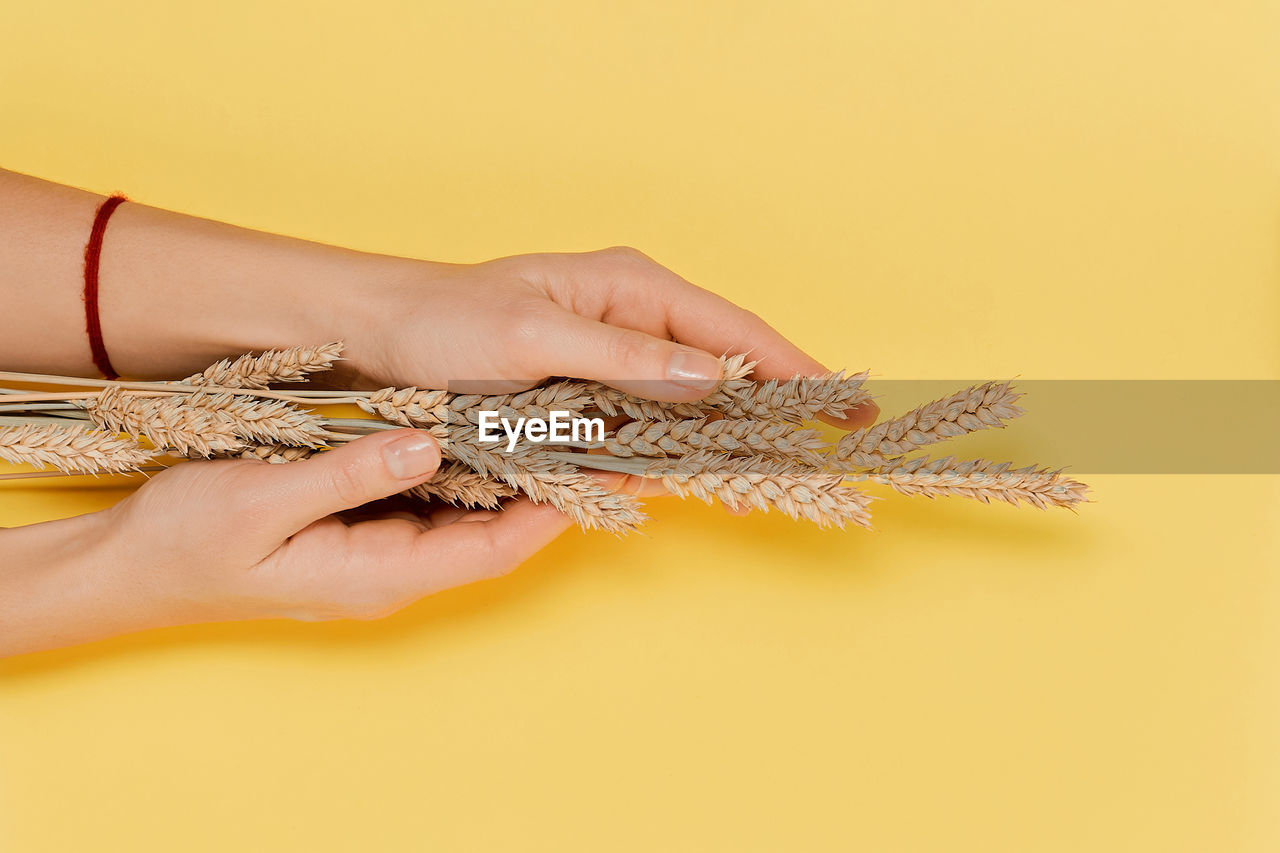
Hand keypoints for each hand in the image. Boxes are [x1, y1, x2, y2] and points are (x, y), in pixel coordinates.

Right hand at [0, 429, 571, 656]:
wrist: (130, 566)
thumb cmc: (187, 542)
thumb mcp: (262, 500)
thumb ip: (348, 474)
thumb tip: (426, 444)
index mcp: (379, 574)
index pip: (492, 548)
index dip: (550, 510)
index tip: (599, 467)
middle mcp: (392, 572)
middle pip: (494, 533)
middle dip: (549, 490)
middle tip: (600, 434)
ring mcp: (378, 554)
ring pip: (467, 516)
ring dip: (511, 476)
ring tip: (562, 424)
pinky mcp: (360, 532)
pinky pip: (430, 503)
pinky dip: (463, 469)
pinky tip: (482, 428)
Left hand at [322, 246, 878, 427]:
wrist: (378, 339)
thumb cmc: (444, 320)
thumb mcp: (532, 332)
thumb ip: (622, 355)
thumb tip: (708, 378)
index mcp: (631, 287)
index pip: (733, 330)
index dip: (793, 369)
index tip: (843, 407)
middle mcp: (632, 320)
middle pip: (724, 369)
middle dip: (771, 413)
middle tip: (816, 461)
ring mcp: (611, 362)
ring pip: (689, 406)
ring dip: (725, 442)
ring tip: (766, 482)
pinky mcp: (586, 399)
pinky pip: (644, 429)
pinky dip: (671, 455)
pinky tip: (693, 480)